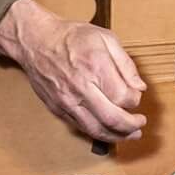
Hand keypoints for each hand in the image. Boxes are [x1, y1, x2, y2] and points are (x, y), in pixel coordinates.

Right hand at [0, 0, 145, 141]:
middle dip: (131, 126)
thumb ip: (126, 64)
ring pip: (97, 130)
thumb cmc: (70, 37)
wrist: (35, 41)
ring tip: (129, 134)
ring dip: (117, 136)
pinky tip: (108, 130)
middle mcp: (80, 87)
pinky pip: (82, 128)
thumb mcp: (105, 38)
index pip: (123, 97)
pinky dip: (98, 133)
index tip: (136, 97)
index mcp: (95, 67)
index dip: (136, 101)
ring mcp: (67, 101)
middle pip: (112, 119)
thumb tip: (139, 87)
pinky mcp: (58, 109)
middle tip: (140, 124)